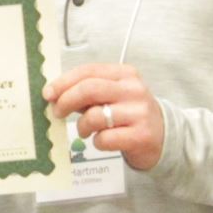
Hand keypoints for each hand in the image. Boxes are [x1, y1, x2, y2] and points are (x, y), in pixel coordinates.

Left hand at [45, 62, 164, 170]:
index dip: (64, 82)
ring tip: (85, 130)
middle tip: (57, 112)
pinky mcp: (141, 136)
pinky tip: (102, 140)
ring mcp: (139, 113)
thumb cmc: (129, 114)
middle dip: (66, 100)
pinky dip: (97, 141)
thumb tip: (55, 94)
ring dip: (82, 126)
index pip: (88, 71)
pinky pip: (105, 138)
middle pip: (89, 89)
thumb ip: (89, 92)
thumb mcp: (113, 95)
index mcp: (125, 74)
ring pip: (95, 116)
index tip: (48, 93)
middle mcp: (134, 90)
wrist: (163, 136)